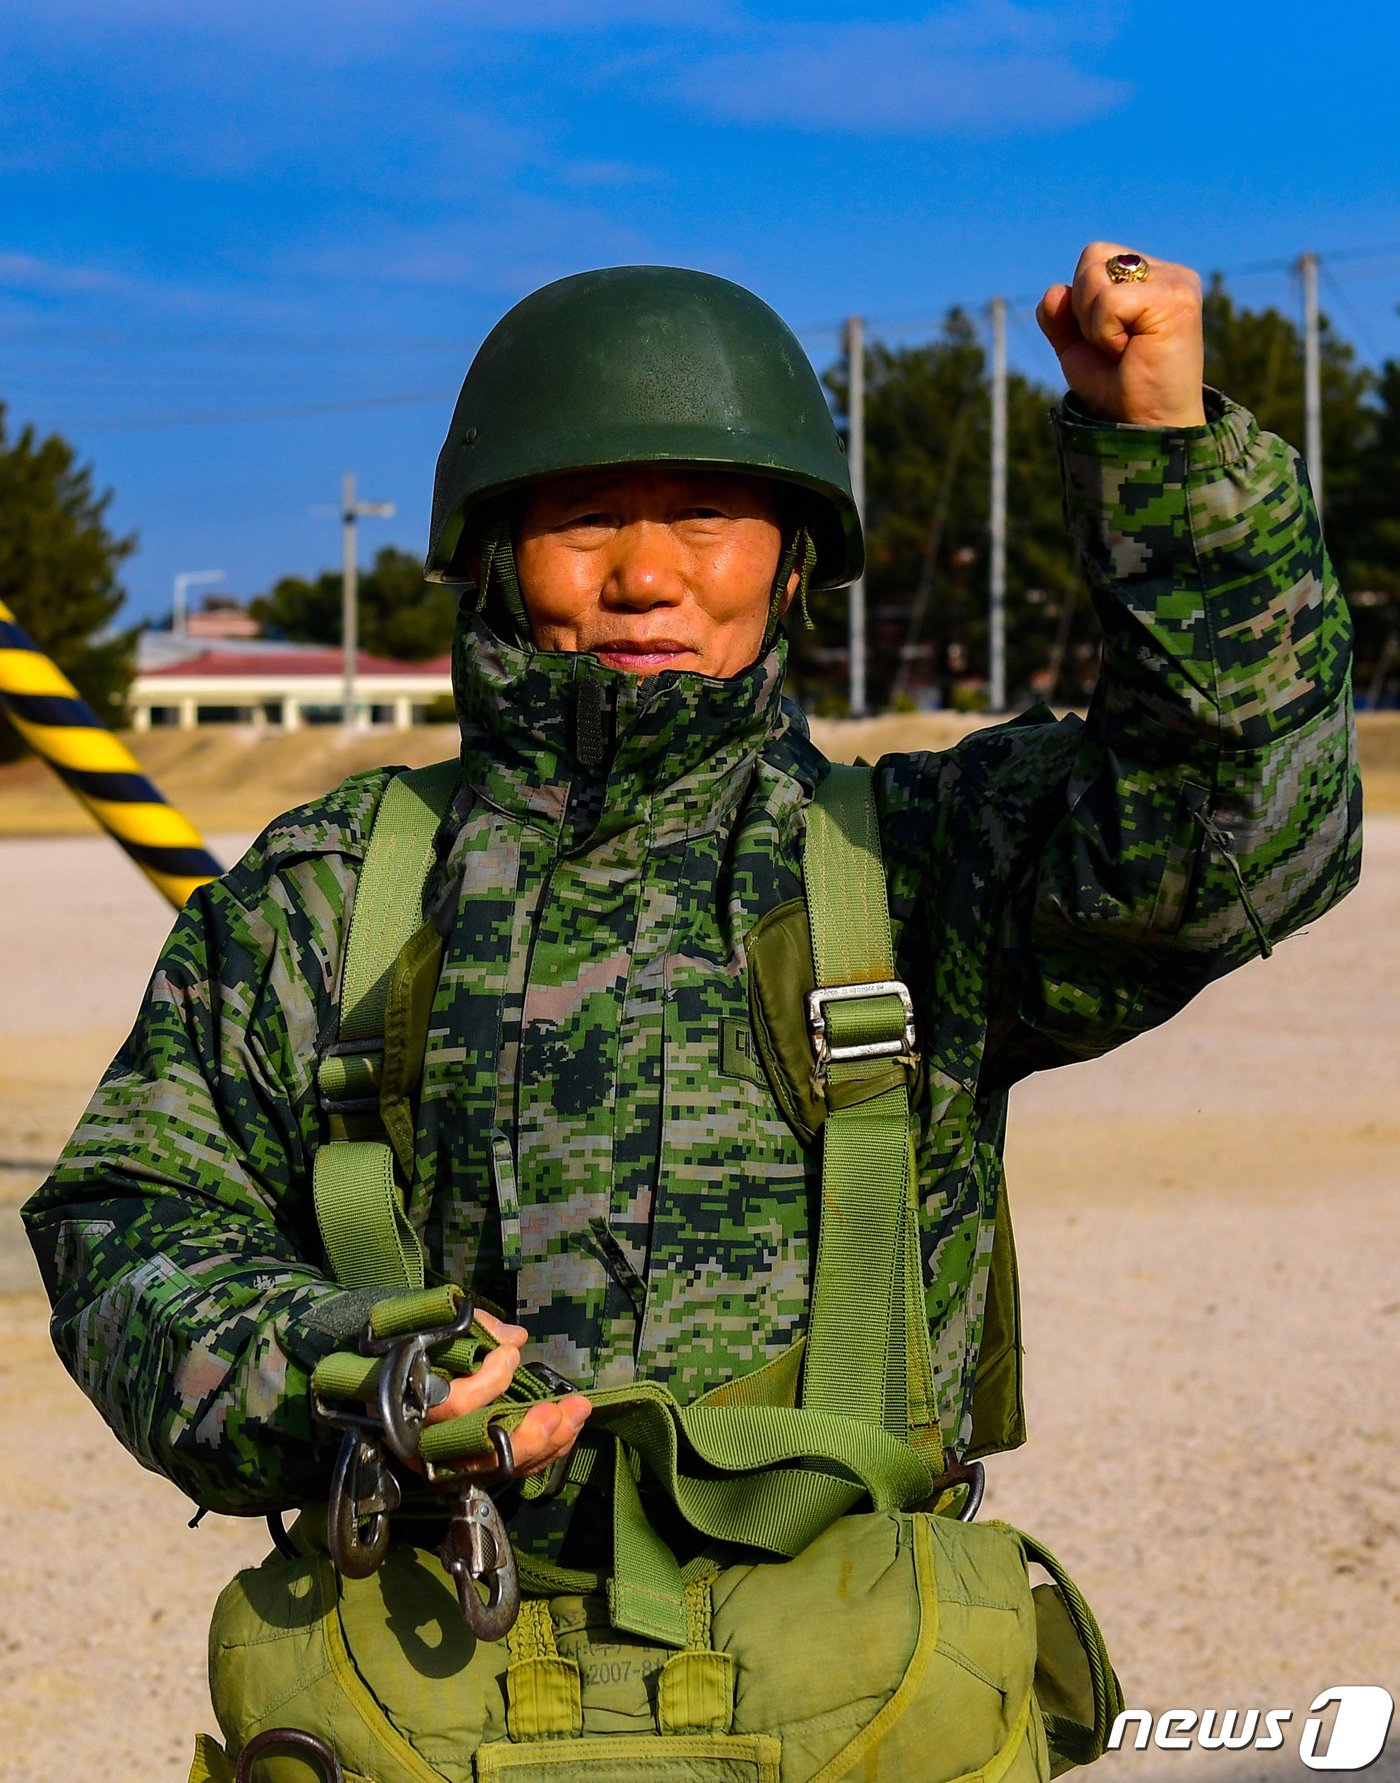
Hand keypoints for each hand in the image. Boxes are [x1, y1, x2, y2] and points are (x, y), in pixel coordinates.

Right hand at [418, 1308, 590, 1481]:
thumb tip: (515, 1337)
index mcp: (413, 1406)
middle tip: (558, 1409)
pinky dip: (545, 1451)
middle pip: (482, 1455)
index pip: (455, 1405)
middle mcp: (429, 1444)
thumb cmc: (416, 1351)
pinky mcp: (473, 1466)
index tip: (510, 1354)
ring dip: (547, 1442)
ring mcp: (451, 1460)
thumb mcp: (437, 1330)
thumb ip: (477, 1329)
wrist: (392, 1377)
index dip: (489, 1381)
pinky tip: (568, 1427)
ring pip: (502, 1466)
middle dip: (528, 1435)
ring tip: (577, 1412)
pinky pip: (512, 1467)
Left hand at [1037, 242, 1206, 427]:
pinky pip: (1108, 301)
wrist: (1144, 427)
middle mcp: (1167, 273)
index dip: (1081, 302)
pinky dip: (1104, 334)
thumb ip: (1060, 316)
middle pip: (1092, 256)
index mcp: (1150, 277)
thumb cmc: (1118, 390)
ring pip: (1095, 275)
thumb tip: (1055, 291)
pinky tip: (1130, 352)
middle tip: (1114, 346)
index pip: (1094, 257)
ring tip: (1123, 349)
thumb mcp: (1077, 347)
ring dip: (1093, 324)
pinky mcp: (1176, 298)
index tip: (1107, 340)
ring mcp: (1175, 282)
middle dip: (1083, 309)